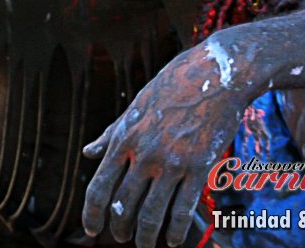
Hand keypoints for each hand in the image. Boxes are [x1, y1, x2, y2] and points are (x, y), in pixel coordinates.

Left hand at [81, 38, 253, 247]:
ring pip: (152, 214)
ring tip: (144, 243)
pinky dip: (176, 231)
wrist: (215, 74)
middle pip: (123, 206)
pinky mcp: (199, 168)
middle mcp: (144, 153)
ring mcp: (172, 162)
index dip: (92, 214)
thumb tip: (88, 152)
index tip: (92, 228)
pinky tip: (173, 239)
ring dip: (145, 236)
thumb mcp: (135, 107)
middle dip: (120, 228)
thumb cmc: (172, 87)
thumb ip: (112, 133)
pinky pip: (183, 209)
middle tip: (121, 237)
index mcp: (124, 138)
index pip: (99, 187)